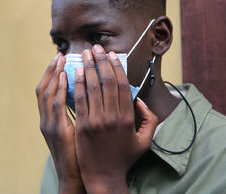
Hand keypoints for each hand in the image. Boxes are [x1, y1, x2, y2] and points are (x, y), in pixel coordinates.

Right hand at [36, 53, 84, 193]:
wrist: (75, 176)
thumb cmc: (80, 153)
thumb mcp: (73, 131)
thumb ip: (75, 112)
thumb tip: (86, 93)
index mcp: (48, 120)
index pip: (45, 92)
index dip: (50, 74)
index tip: (59, 60)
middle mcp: (45, 120)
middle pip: (42, 89)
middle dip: (50, 70)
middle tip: (60, 54)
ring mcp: (49, 125)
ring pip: (47, 93)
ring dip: (54, 74)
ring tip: (62, 59)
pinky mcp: (57, 130)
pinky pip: (56, 104)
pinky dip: (59, 89)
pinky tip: (66, 76)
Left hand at [74, 45, 158, 193]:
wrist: (104, 176)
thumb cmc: (124, 158)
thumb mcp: (144, 141)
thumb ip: (149, 119)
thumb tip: (141, 101)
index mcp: (128, 118)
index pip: (122, 85)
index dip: (117, 67)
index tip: (112, 55)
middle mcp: (113, 117)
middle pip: (107, 82)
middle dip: (101, 61)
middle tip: (96, 48)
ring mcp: (96, 121)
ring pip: (93, 87)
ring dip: (89, 67)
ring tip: (85, 54)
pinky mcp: (82, 126)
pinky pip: (80, 100)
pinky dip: (78, 84)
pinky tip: (76, 72)